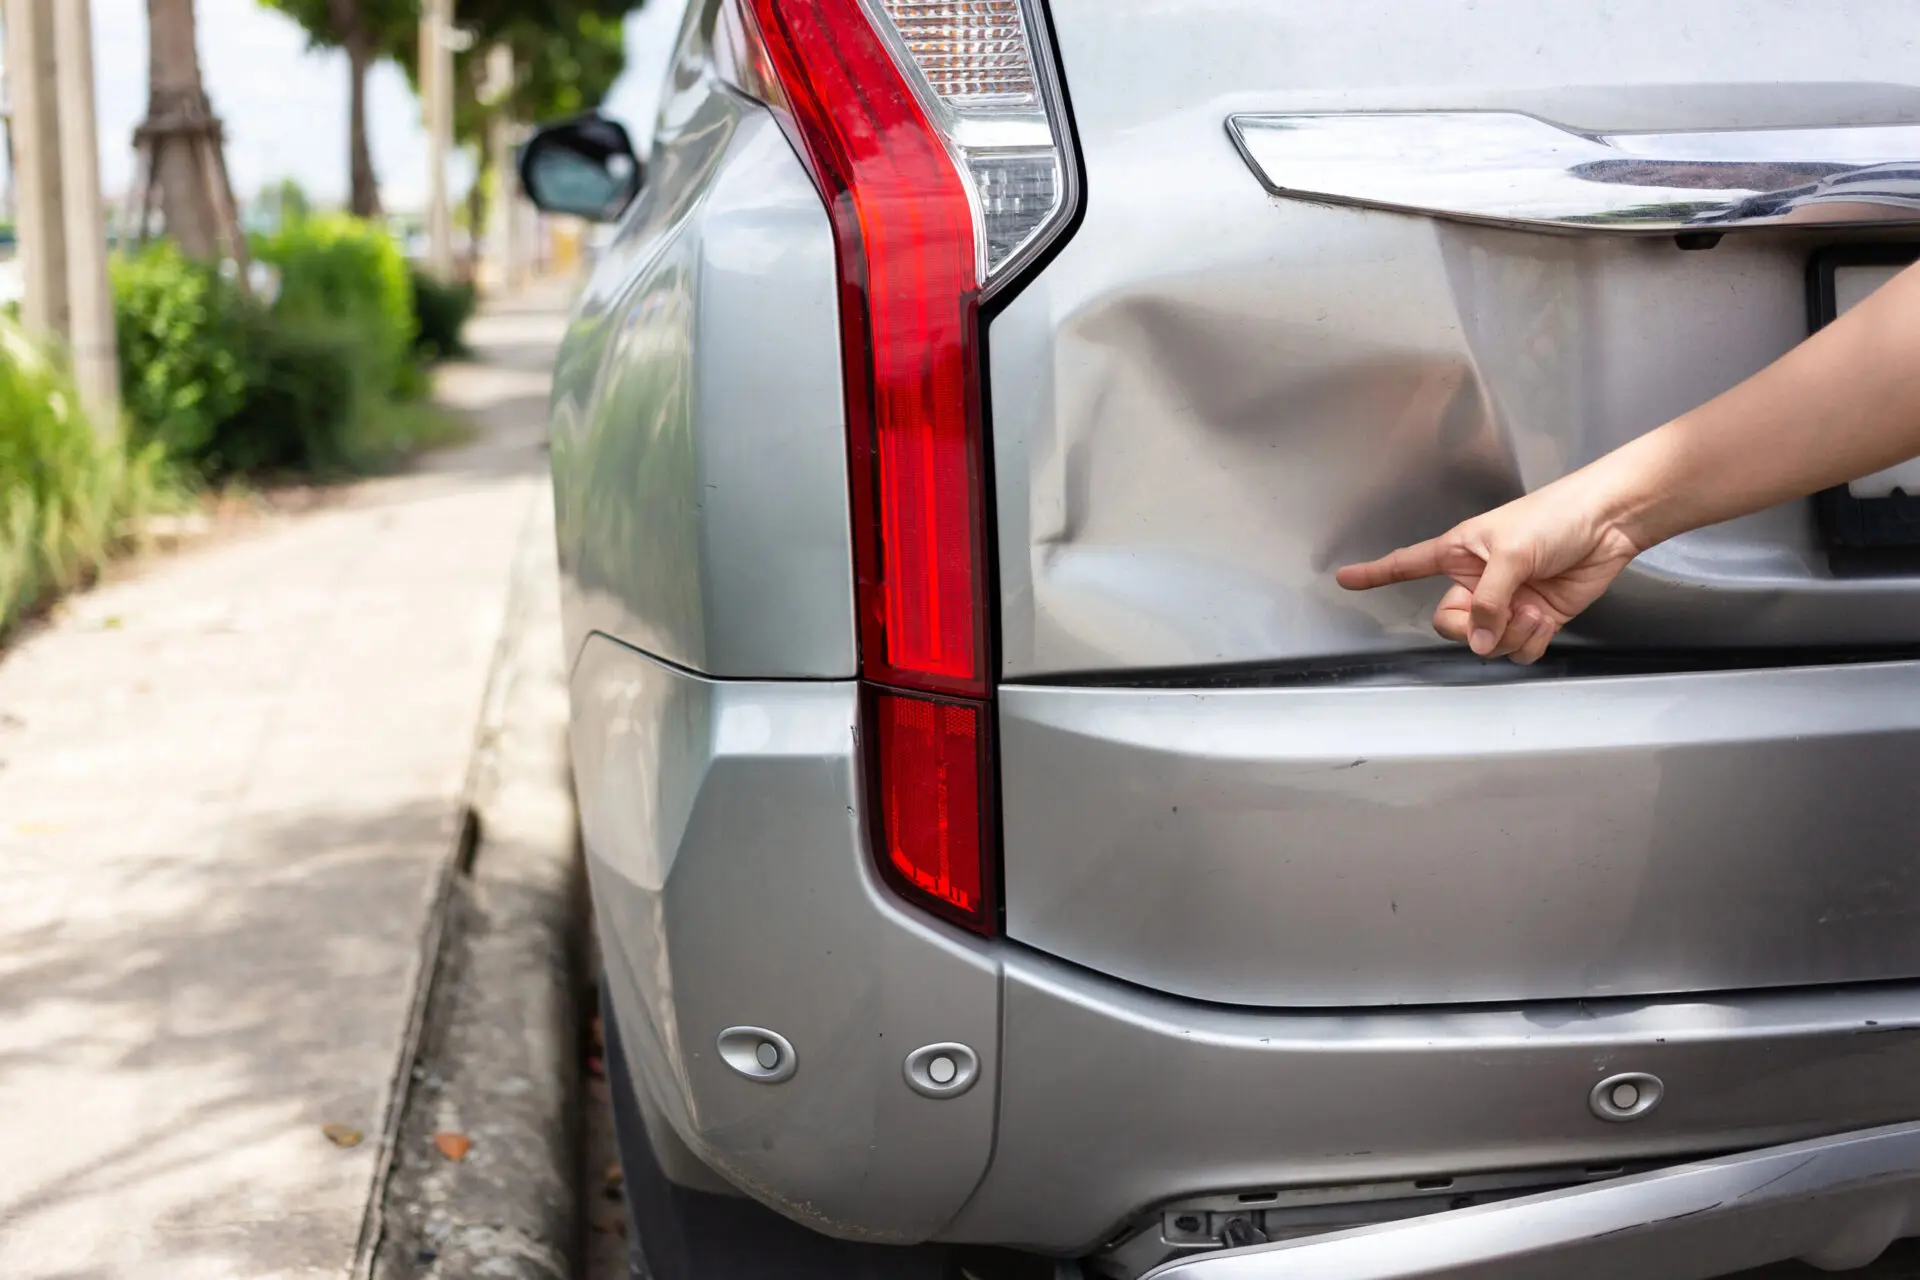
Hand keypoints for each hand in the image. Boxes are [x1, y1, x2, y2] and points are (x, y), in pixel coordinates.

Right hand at [1334, 485, 1645, 662]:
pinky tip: (1543, 619)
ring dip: (1510, 635)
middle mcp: (1478, 580)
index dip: (1374, 574)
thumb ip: (1490, 602)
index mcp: (1459, 552)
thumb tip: (1480, 642)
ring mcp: (1507, 602)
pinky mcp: (1536, 619)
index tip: (1344, 579)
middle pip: (1450, 624)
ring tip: (1532, 609)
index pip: (1406, 565)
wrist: (1609, 523)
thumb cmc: (1557, 516)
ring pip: (1487, 644)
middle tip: (1495, 617)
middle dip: (1473, 629)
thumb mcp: (1511, 553)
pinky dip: (1529, 642)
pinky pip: (1517, 650)